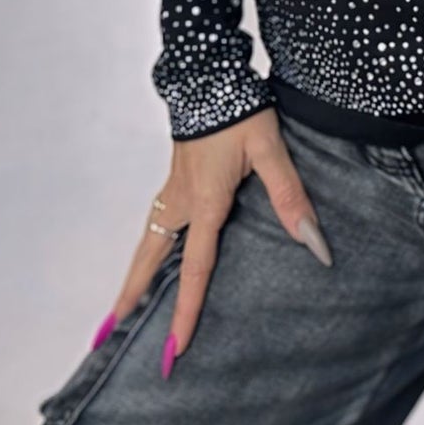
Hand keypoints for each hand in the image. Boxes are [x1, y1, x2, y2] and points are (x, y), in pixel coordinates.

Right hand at [94, 107, 331, 378]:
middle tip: (110, 333)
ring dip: (134, 274)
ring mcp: (174, 188)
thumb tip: (313, 243)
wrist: (209, 74)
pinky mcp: (176, 176)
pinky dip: (146, 247)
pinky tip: (151, 253)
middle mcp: (181, 202)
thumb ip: (290, 196)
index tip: (174, 350)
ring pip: (148, 241)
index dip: (186, 312)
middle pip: (150, 260)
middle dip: (132, 298)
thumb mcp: (271, 151)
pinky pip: (155, 223)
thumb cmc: (240, 111)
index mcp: (205, 203)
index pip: (195, 270)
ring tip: (123, 305)